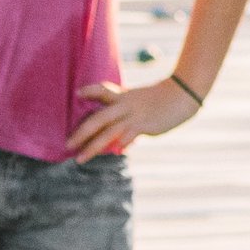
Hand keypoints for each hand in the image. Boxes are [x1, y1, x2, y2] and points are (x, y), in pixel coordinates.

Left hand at [65, 75, 200, 160]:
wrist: (182, 94)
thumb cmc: (161, 98)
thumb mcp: (139, 99)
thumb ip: (124, 109)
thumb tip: (116, 128)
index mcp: (123, 96)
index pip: (102, 90)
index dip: (90, 91)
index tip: (77, 93)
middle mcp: (125, 105)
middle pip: (98, 118)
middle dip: (81, 132)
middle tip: (68, 144)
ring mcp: (134, 116)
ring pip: (109, 132)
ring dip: (93, 146)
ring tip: (80, 159)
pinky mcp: (145, 125)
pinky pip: (128, 137)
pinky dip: (120, 144)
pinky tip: (114, 153)